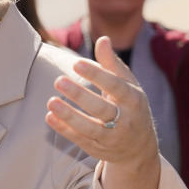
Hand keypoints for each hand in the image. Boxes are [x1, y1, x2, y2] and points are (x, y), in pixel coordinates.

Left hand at [46, 36, 156, 167]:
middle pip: (102, 109)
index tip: (76, 63)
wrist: (139, 148)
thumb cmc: (130, 106)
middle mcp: (125, 120)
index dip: (97, 75)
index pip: (115, 86)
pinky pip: (80, 140)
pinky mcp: (98, 149)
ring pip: (90, 128)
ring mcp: (112, 138)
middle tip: (58, 81)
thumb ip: (112, 64)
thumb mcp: (128, 85)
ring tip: (51, 102)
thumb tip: (103, 39)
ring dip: (69, 116)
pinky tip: (49, 117)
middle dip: (80, 95)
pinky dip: (64, 130)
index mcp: (134, 100)